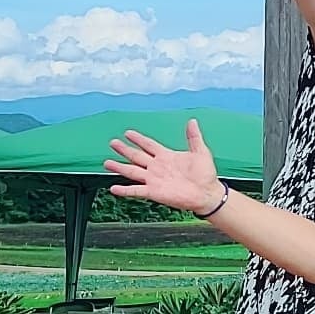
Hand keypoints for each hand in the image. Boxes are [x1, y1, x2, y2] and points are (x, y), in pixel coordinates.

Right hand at [104, 120, 221, 215]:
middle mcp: (157, 167)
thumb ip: (194, 137)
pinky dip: (124, 190)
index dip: (138, 139)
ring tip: (106, 163)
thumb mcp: (200, 152)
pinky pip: (136, 190)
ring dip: (119, 167)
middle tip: (112, 143)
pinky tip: (113, 188)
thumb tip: (192, 121)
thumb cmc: (205, 174)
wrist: (207, 193)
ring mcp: (154, 179)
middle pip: (136, 156)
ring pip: (132, 171)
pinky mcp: (154, 192)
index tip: (127, 133)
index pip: (149, 145)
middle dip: (124, 150)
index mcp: (166, 156)